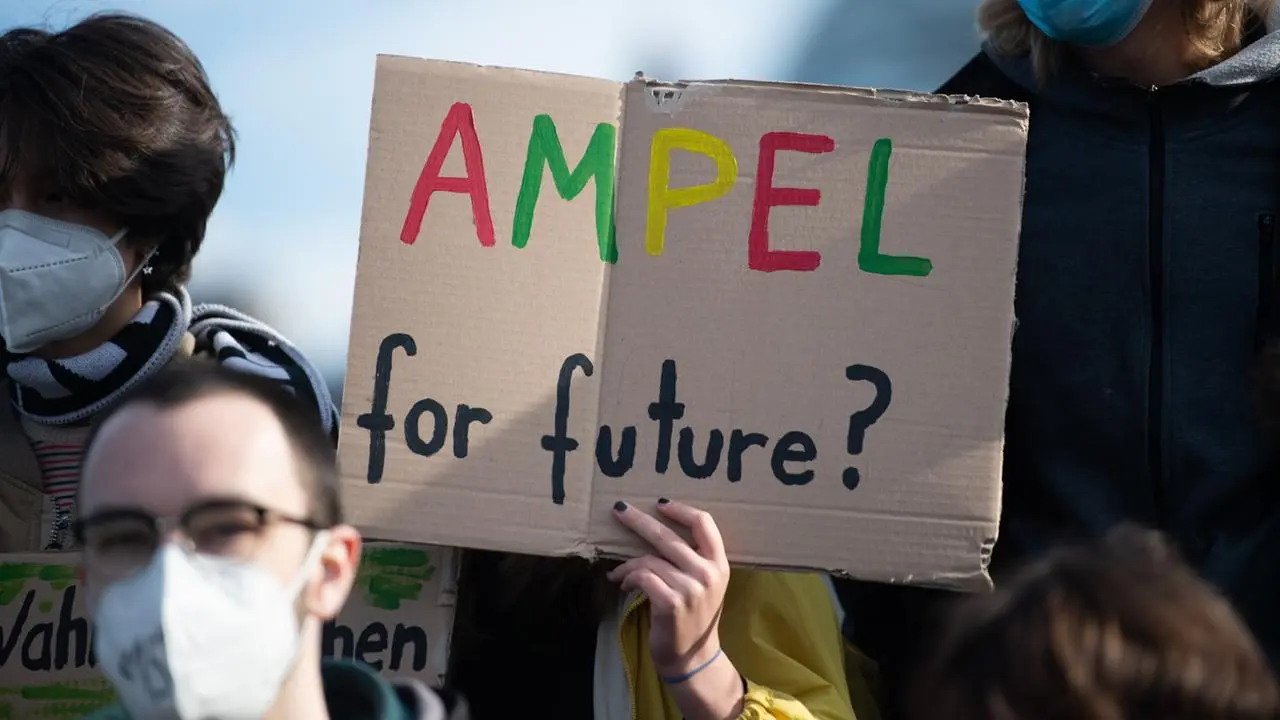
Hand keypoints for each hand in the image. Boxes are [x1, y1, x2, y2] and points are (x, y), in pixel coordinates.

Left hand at [607, 499, 730, 677]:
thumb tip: (657, 529)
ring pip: (648, 559)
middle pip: (667, 535)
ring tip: (618, 573)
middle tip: (619, 509)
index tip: (660, 504)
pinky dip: (627, 578)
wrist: (693, 658)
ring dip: (627, 565)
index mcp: (719, 564)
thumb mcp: (705, 585)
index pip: (704, 523)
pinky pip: (642, 576)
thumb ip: (693, 559)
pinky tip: (622, 584)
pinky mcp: (671, 602)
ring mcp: (690, 588)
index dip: (680, 510)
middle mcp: (707, 573)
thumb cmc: (694, 618)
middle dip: (638, 520)